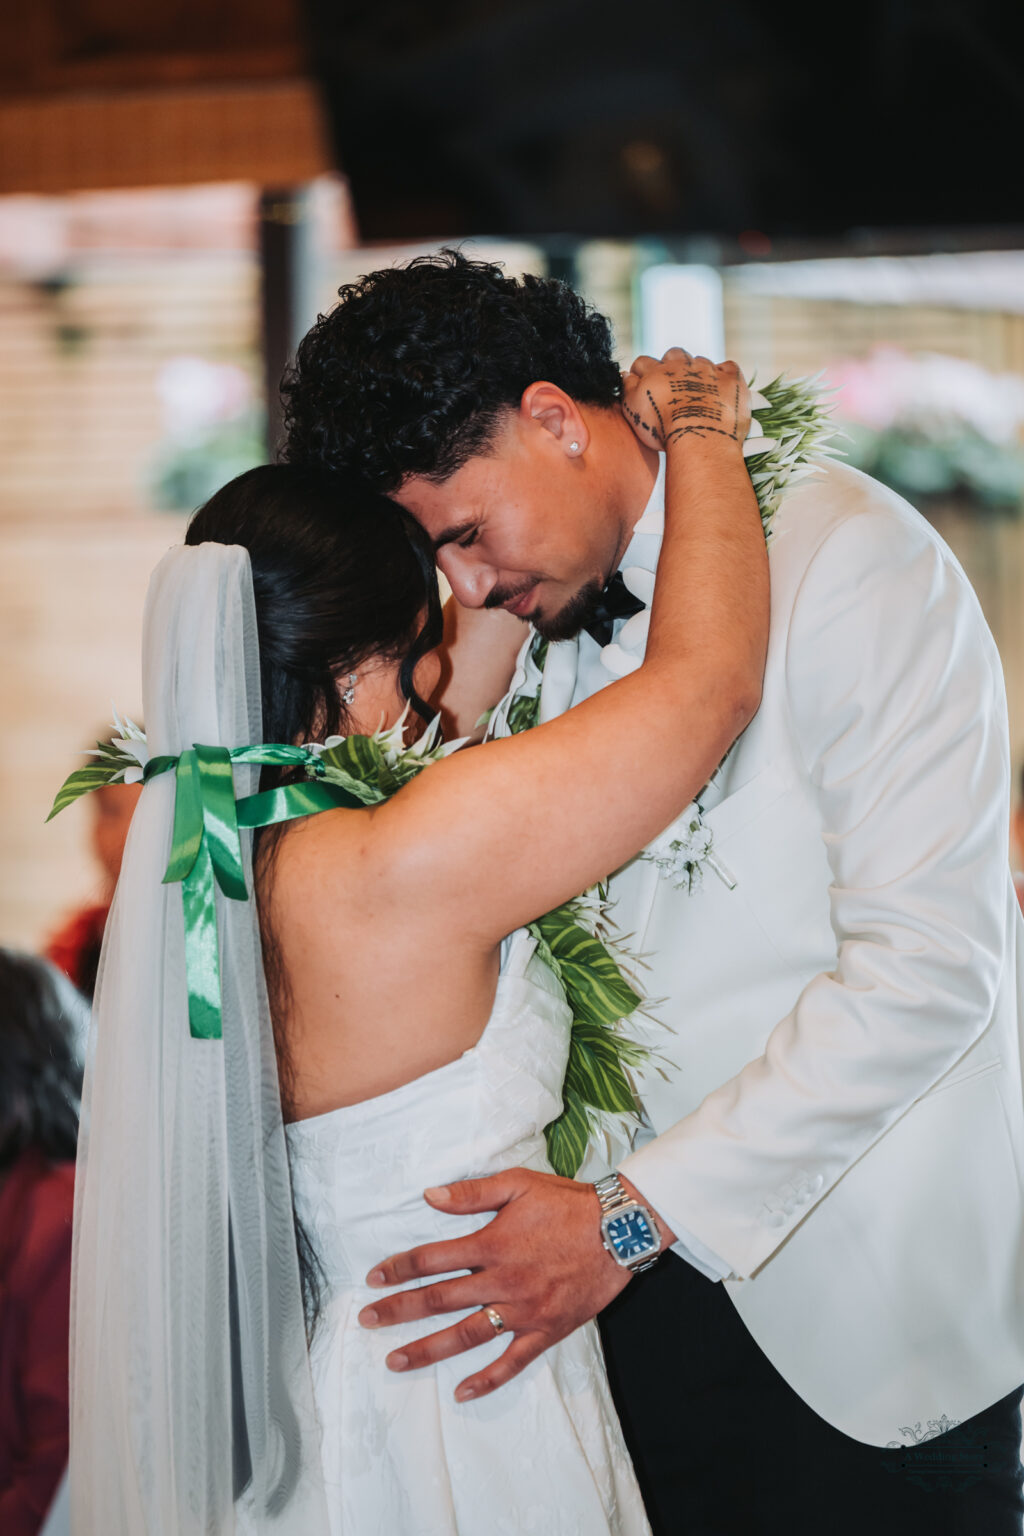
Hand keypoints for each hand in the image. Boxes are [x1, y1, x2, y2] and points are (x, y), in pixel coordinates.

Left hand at [357, 1168, 641, 1400]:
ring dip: (427, 1350)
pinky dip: (486, 1380)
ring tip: (395, 1361)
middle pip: (439, 1300)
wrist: (618, 1230)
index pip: (432, 1259)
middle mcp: (501, 1282)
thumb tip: (428, 1196)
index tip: (373, 1277)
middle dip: (399, 1310)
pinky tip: (462, 1392)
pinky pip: (512, 1362)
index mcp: (491, 1244)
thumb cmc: (567, 1204)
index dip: (399, 1268)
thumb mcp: (518, 1185)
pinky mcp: (545, 1331)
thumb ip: (472, 1193)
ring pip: (466, 1336)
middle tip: (367, 1320)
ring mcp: (523, 1311)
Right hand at [621, 348, 749, 451]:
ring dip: (697, 371)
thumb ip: (627, 389)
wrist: (700, 437)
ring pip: (700, 361)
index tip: (642, 383)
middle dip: (671, 365)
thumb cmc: (663, 429)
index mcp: (656, 372)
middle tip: (672, 385)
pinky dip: (724, 374)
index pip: (643, 362)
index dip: (641, 372)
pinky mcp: (731, 379)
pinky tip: (721, 386)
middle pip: (673, 354)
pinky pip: (728, 368)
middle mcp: (682, 365)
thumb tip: (626, 374)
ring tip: (697, 392)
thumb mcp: (633, 410)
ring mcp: (708, 370)